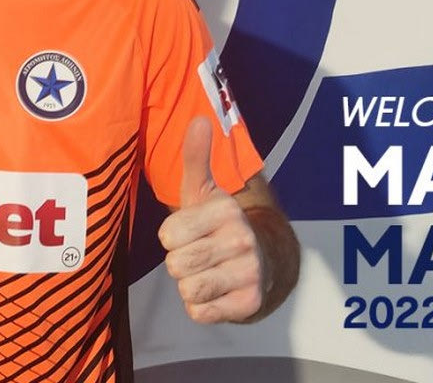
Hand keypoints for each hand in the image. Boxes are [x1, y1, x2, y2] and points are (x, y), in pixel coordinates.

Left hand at [157, 117, 265, 322]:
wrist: (264, 259)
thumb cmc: (220, 224)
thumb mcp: (204, 191)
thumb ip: (196, 158)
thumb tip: (199, 120)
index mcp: (226, 212)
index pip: (168, 235)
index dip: (172, 237)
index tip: (191, 232)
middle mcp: (242, 241)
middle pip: (176, 265)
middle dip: (180, 262)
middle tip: (200, 253)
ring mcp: (248, 274)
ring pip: (187, 289)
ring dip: (190, 284)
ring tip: (208, 270)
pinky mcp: (249, 303)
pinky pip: (199, 312)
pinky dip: (201, 306)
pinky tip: (217, 290)